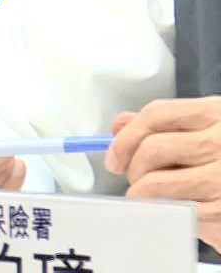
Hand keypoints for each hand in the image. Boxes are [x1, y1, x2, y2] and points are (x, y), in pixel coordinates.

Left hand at [107, 96, 220, 247]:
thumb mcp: (211, 130)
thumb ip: (168, 124)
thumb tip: (120, 125)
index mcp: (218, 113)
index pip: (157, 115)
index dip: (127, 136)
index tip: (115, 154)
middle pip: (152, 149)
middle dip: (132, 168)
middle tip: (134, 180)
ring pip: (156, 183)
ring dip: (142, 193)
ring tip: (150, 198)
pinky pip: (173, 211)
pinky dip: (162, 213)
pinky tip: (172, 212)